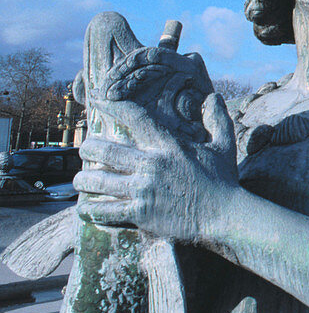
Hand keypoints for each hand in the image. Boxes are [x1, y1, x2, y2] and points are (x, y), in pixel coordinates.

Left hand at [74, 93, 239, 243]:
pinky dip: (91, 209)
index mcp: (169, 146)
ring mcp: (143, 190)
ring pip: (99, 181)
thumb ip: (217, 120)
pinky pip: (105, 211)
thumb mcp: (224, 146)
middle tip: (85, 149)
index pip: (135, 119)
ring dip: (84, 180)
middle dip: (88, 148)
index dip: (113, 107)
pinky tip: (85, 207)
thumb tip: (212, 97)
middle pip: (105, 151)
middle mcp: (151, 165)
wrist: (225, 216)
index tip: (99, 101)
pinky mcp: (140, 214)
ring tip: (80, 180)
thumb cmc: (224, 180)